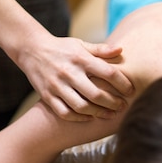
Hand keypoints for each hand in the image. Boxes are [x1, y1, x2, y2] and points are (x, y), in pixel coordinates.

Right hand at [18, 36, 133, 121]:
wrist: (31, 49)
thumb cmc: (63, 48)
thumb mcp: (81, 44)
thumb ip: (101, 49)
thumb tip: (121, 50)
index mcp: (81, 59)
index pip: (108, 72)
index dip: (123, 83)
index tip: (131, 90)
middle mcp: (69, 73)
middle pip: (96, 94)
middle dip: (113, 103)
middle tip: (123, 106)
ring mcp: (57, 86)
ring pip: (81, 106)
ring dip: (99, 113)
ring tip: (111, 114)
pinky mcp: (47, 96)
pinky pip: (65, 112)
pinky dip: (79, 118)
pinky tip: (90, 117)